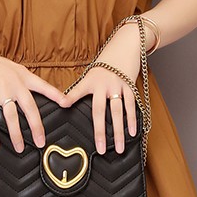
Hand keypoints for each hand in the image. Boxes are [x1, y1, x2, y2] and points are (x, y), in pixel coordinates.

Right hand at [0, 44, 71, 152]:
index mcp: (24, 76)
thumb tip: (34, 94)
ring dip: (16, 134)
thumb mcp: (14, 69)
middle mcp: (15, 84)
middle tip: (40, 141)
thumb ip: (25, 81)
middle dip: (36, 126)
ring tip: (20, 147)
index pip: (44, 86)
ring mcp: (1, 91)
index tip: (67, 103)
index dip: (56, 95)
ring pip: (11, 117)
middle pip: (29, 108)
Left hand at [62, 23, 142, 154]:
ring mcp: (118, 86)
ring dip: (119, 131)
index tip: (63, 106)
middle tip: (100, 148)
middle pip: (101, 111)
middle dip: (100, 131)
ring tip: (119, 147)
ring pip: (118, 112)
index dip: (70, 98)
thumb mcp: (89, 75)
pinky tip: (133, 132)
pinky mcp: (130, 87)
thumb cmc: (105, 65)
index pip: (78, 92)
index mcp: (90, 81)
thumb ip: (78, 90)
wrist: (124, 47)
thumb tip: (63, 104)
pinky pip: (131, 106)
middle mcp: (104, 84)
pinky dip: (132, 120)